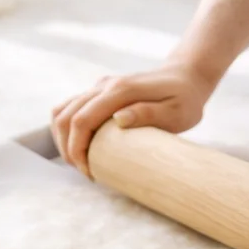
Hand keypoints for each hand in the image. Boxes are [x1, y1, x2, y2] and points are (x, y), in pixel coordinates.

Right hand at [51, 63, 214, 176]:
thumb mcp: (177, 112)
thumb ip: (148, 114)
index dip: (77, 149)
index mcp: (120, 90)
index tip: (89, 172)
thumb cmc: (185, 99)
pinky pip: (70, 107)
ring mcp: (99, 86)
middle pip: (65, 116)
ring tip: (79, 160)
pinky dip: (67, 127)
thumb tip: (118, 119)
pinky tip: (80, 144)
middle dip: (67, 148)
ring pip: (62, 110)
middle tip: (84, 171)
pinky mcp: (99, 90)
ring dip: (62, 138)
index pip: (82, 120)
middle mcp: (104, 85)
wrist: (185, 76)